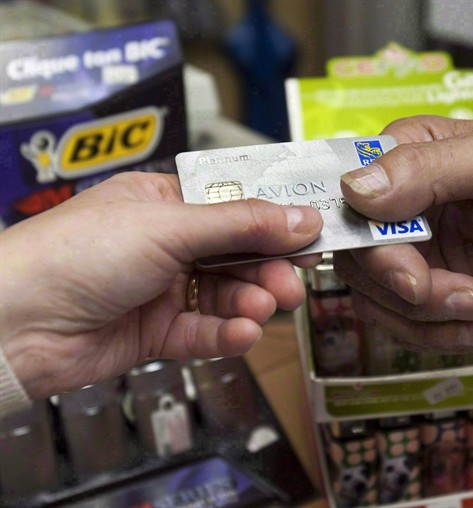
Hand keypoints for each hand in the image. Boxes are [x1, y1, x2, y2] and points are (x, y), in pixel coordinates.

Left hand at [0, 172, 322, 398]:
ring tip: (264, 308)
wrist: (13, 324)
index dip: (274, 221)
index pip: (234, 207)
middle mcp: (165, 244)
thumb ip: (241, 225)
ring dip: (249, 303)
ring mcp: (161, 290)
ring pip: (225, 296)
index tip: (311, 233)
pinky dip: (226, 334)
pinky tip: (243, 334)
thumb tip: (302, 217)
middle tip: (293, 282)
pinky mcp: (156, 332)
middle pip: (236, 255)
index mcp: (163, 203)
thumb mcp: (169, 226)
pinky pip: (203, 332)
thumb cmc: (75, 254)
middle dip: (267, 269)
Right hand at [336, 116, 472, 351]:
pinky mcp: (429, 294)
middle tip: (468, 293)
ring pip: (377, 302)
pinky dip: (450, 336)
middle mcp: (399, 208)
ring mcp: (412, 254)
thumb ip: (429, 169)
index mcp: (406, 158)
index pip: (347, 200)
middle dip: (412, 290)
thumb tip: (356, 189)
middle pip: (358, 261)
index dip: (362, 242)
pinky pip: (406, 328)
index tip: (407, 271)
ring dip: (435, 318)